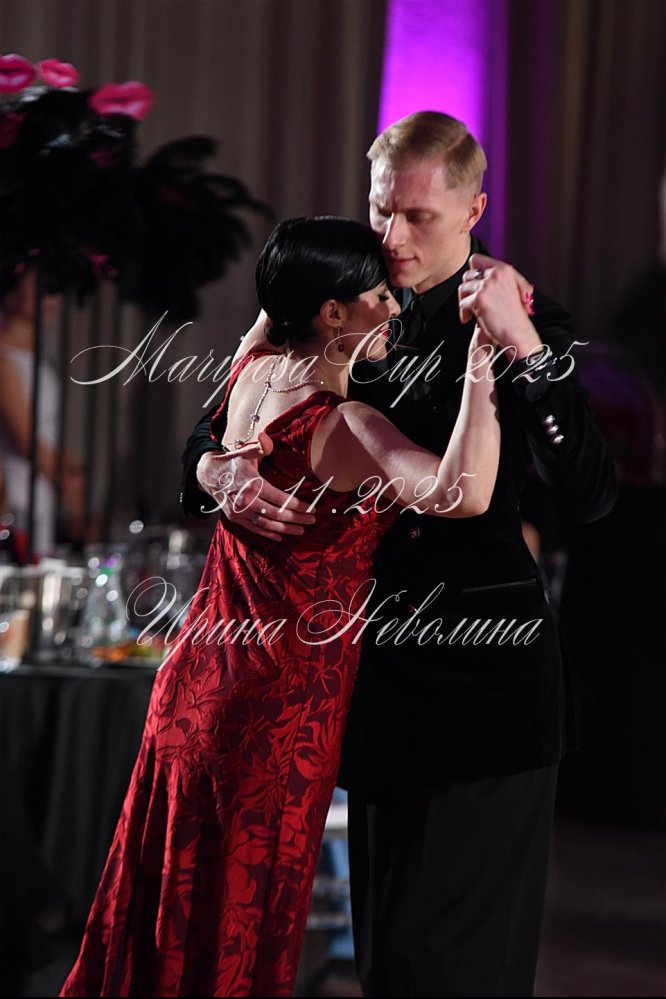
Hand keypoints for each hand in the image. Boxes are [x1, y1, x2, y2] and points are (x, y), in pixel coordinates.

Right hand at [196, 432, 315, 541]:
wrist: (209, 474)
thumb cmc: (233, 462)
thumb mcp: (247, 452)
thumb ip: (261, 447)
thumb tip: (267, 438)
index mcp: (253, 484)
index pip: (281, 499)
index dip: (298, 506)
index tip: (311, 509)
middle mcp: (246, 501)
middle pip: (277, 514)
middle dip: (297, 519)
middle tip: (312, 520)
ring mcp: (240, 512)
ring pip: (267, 525)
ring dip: (286, 529)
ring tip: (301, 529)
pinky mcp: (235, 518)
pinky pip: (254, 529)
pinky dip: (268, 533)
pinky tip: (280, 535)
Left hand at [458, 253, 541, 358]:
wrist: (518, 332)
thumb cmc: (515, 317)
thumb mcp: (512, 289)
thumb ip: (497, 279)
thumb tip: (476, 270)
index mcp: (504, 269)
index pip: (476, 259)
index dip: (472, 272)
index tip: (472, 285)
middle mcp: (496, 274)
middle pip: (467, 274)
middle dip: (467, 290)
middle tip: (470, 302)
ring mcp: (487, 285)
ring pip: (463, 288)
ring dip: (464, 302)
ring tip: (470, 312)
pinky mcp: (479, 298)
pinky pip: (463, 302)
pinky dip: (464, 312)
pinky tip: (470, 319)